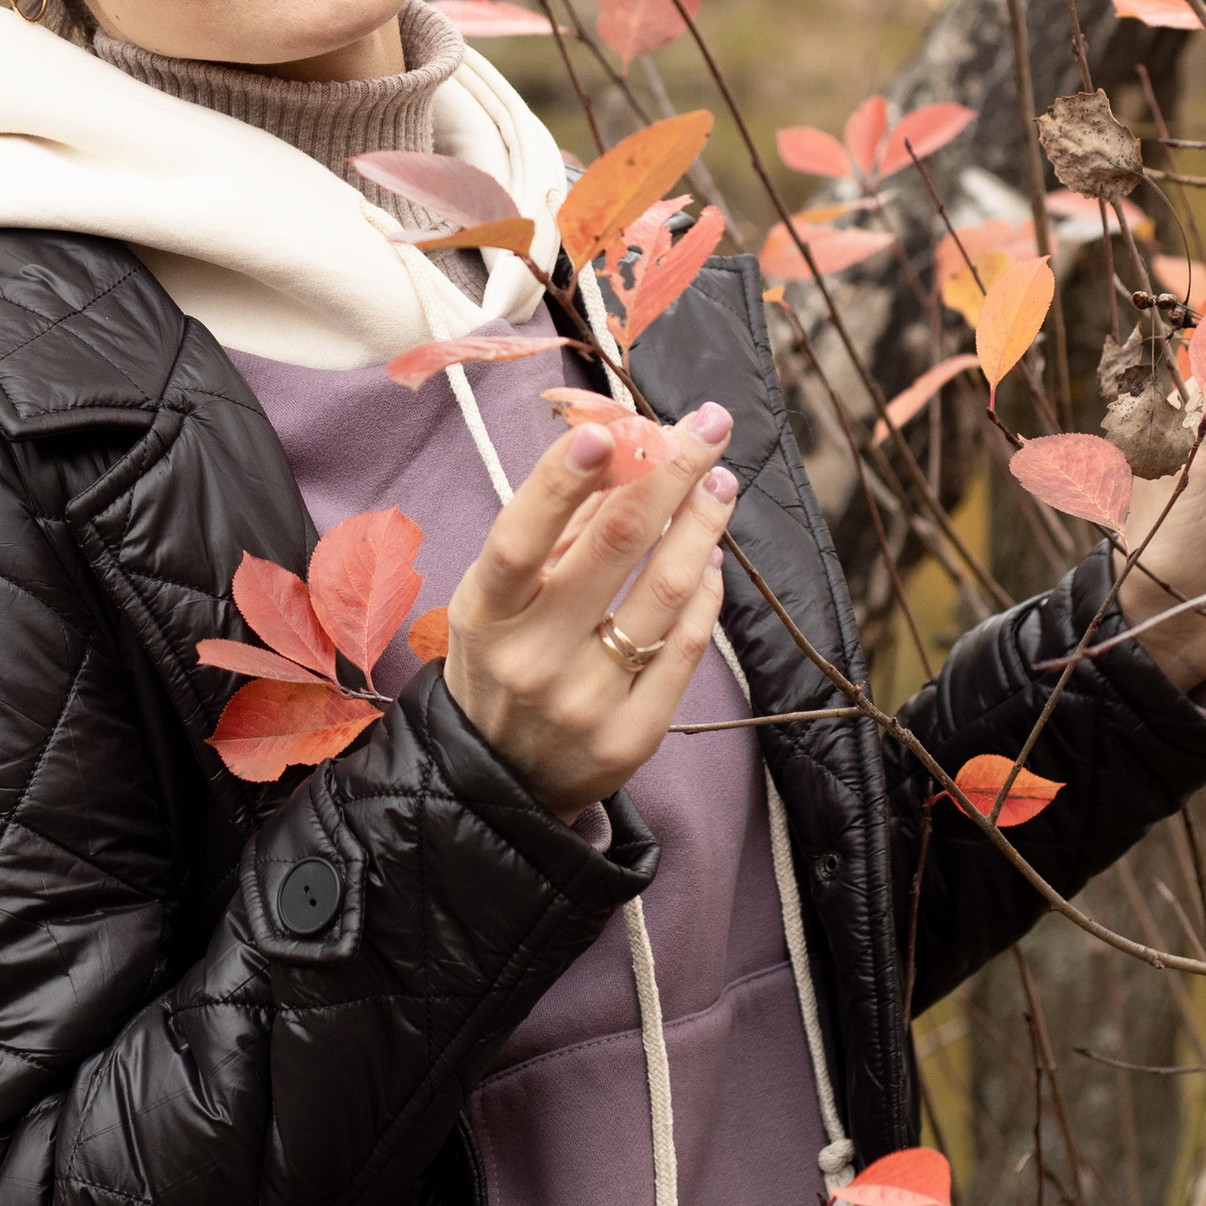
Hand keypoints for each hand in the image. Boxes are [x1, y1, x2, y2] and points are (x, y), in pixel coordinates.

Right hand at [443, 401, 738, 820]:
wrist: (499, 779)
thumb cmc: (499, 660)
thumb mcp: (494, 596)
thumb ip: (553, 529)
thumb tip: (620, 452)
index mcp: (485, 614)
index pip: (522, 536)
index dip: (564, 479)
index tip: (611, 428)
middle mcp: (533, 658)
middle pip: (615, 545)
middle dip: (670, 471)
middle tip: (706, 426)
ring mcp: (587, 701)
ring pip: (668, 589)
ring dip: (703, 522)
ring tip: (719, 482)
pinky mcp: (633, 735)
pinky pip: (687, 645)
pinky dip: (708, 589)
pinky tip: (712, 553)